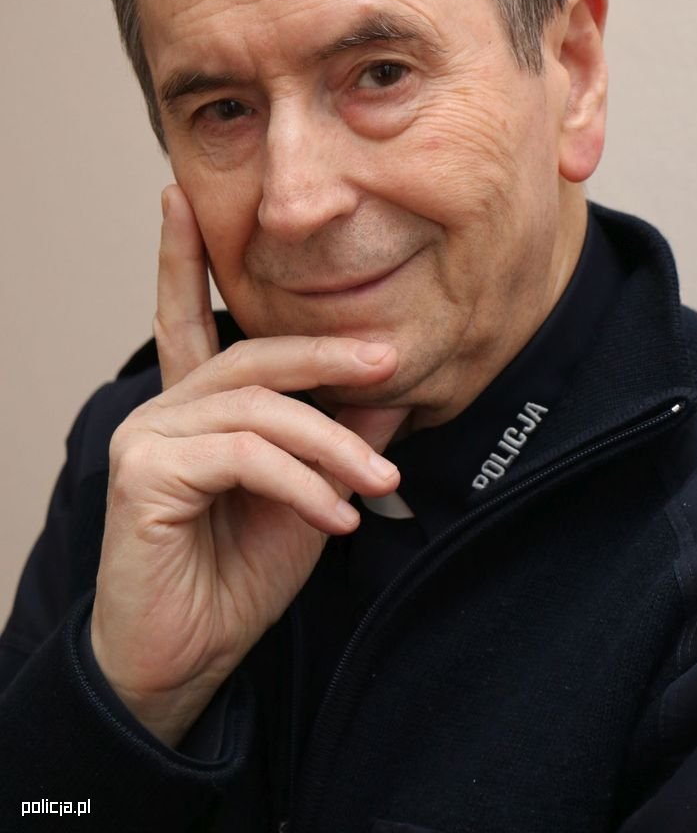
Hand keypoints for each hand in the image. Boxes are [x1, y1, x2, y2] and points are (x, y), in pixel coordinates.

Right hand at [90, 184, 407, 746]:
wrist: (185, 660)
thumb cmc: (236, 577)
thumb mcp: (308, 498)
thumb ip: (336, 442)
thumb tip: (388, 395)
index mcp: (195, 407)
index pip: (190, 316)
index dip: (182, 256)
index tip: (178, 196)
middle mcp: (164, 409)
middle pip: (252, 354)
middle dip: (328, 353)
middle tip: (392, 357)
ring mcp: (149, 436)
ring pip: (258, 407)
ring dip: (331, 443)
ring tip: (378, 483)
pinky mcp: (144, 474)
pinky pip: (242, 455)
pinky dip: (299, 482)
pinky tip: (333, 518)